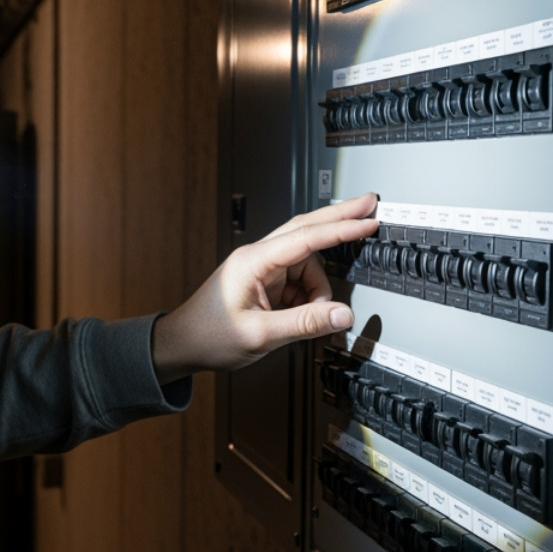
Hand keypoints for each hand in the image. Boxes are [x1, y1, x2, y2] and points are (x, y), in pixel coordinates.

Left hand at [149, 193, 379, 383]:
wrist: (183, 345)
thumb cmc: (209, 336)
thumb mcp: (261, 335)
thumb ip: (305, 324)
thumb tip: (342, 314)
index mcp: (252, 261)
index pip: (305, 237)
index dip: (340, 228)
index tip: (366, 220)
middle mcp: (257, 258)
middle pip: (306, 229)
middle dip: (339, 220)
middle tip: (369, 206)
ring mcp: (261, 268)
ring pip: (308, 265)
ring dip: (318, 290)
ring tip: (310, 317)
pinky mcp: (264, 282)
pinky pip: (299, 282)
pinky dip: (308, 298)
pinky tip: (300, 316)